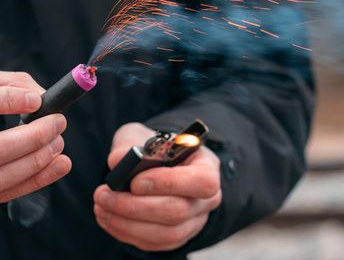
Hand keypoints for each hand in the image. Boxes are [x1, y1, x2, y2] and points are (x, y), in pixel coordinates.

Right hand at [0, 71, 70, 202]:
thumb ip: (13, 85)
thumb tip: (41, 96)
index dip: (10, 101)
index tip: (37, 101)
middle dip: (35, 136)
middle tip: (58, 122)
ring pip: (5, 175)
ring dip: (40, 157)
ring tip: (58, 141)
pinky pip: (11, 191)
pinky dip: (40, 178)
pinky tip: (61, 163)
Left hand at [94, 123, 221, 250]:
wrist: (158, 163)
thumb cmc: (154, 148)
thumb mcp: (142, 135)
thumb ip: (130, 144)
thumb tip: (117, 162)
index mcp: (206, 166)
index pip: (201, 181)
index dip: (168, 184)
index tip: (134, 182)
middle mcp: (207, 197)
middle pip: (178, 211)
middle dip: (135, 206)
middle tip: (104, 196)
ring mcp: (195, 220)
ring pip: (166, 233)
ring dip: (127, 223)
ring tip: (101, 207)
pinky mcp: (179, 235)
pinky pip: (156, 243)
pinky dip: (127, 233)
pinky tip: (109, 218)